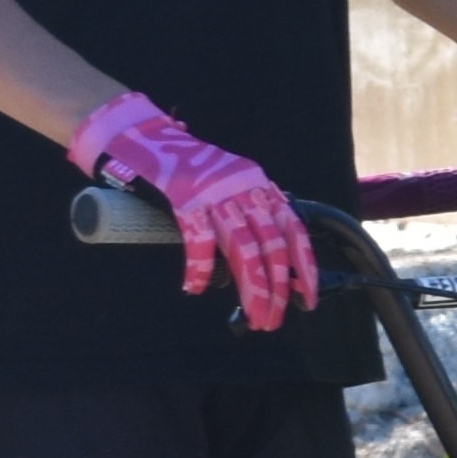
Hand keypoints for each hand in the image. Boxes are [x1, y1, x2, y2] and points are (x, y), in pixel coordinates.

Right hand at [67, 94, 317, 331]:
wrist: (148, 138)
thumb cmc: (190, 168)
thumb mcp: (232, 183)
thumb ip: (250, 213)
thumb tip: (268, 262)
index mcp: (259, 185)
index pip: (293, 229)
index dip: (304, 265)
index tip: (308, 297)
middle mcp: (244, 188)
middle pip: (271, 246)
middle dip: (277, 287)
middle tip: (273, 319)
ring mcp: (216, 193)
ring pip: (244, 248)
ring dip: (252, 287)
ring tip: (254, 316)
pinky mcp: (185, 198)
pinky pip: (199, 240)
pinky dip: (199, 267)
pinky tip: (195, 287)